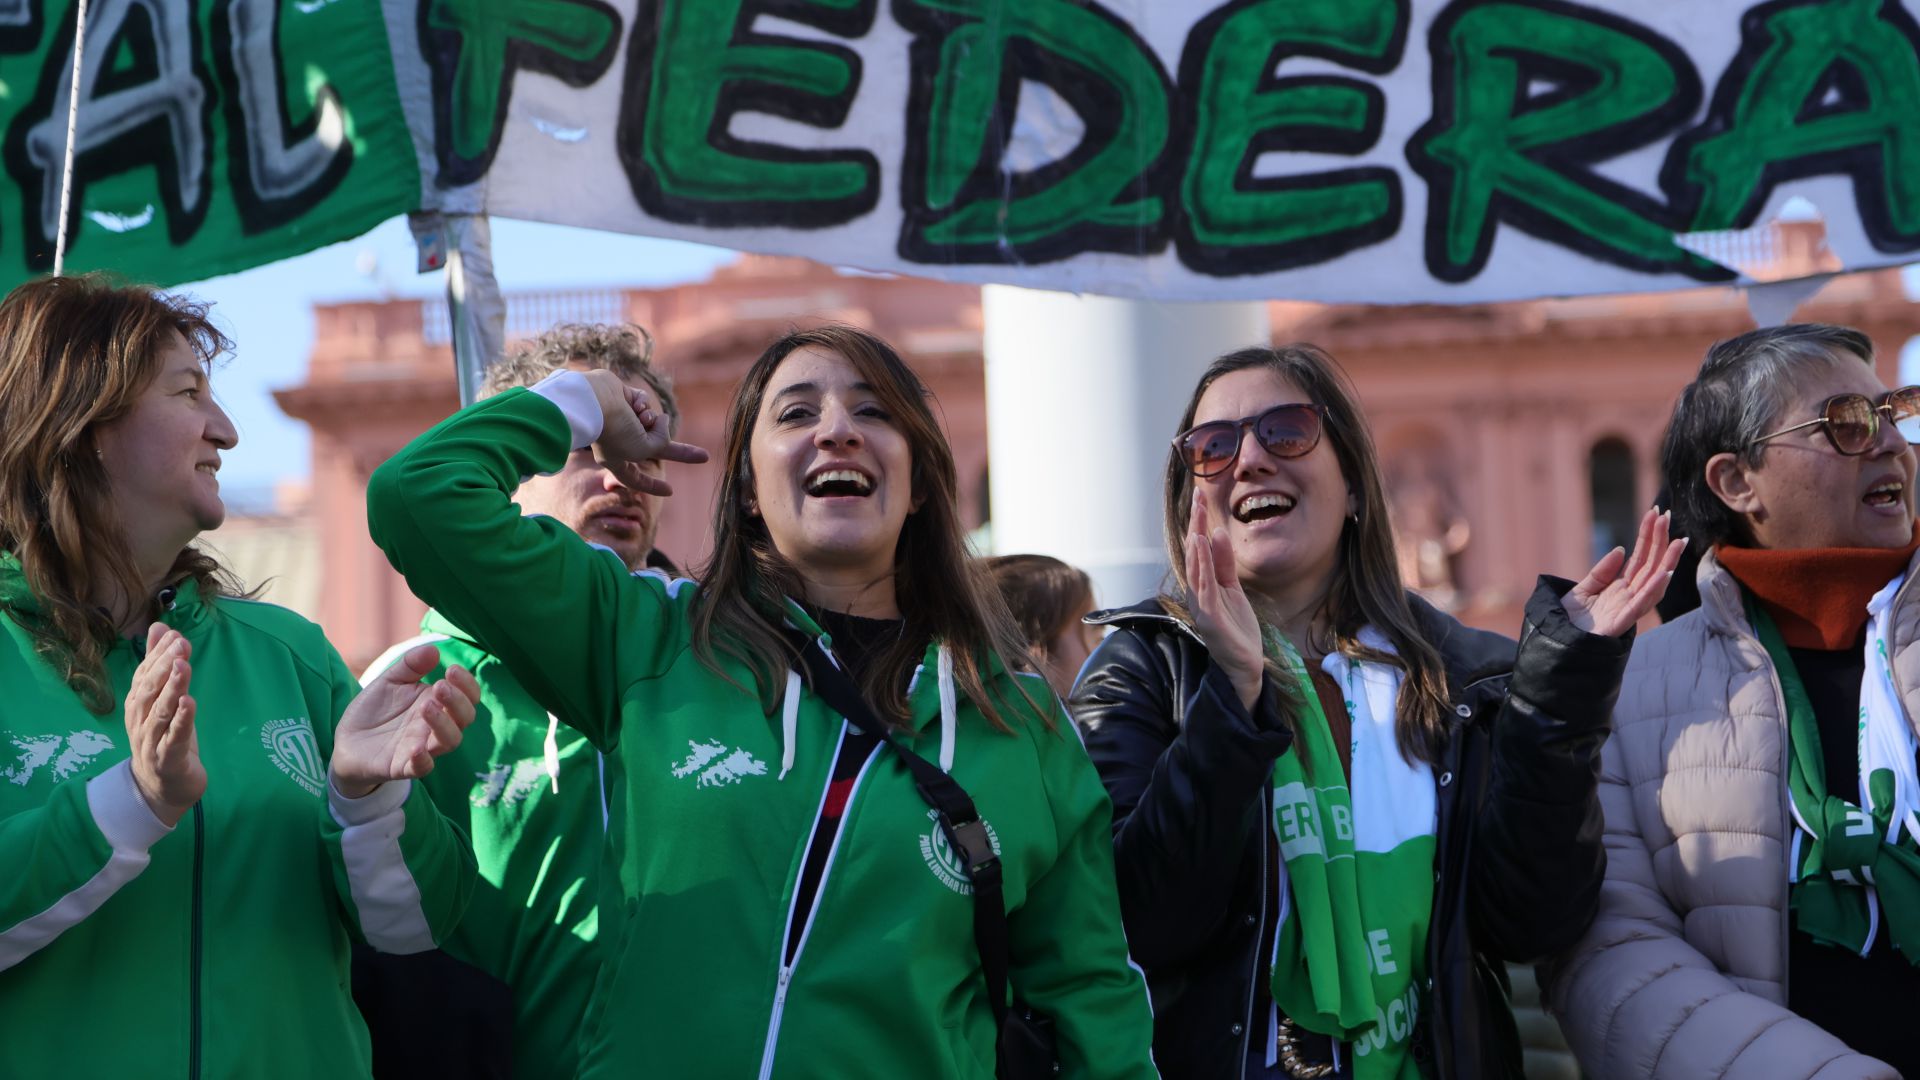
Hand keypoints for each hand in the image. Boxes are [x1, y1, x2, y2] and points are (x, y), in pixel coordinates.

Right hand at [124, 624, 204, 826]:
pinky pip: (174, 738)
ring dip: (172, 688)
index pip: (145, 675)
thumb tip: (160, 627)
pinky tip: (190, 703)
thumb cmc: (164, 738)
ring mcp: (151, 741)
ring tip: (183, 666)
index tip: (173, 634)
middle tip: (180, 644)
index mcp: (139, 705)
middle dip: (164, 666)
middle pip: (150, 690)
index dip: (157, 655)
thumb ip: (159, 665)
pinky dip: (182, 720)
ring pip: (161, 712)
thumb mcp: (164, 699)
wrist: (161, 789)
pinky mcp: (168, 759)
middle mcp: (140, 720)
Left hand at [330, 645, 480, 798]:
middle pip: (464, 718)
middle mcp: (435, 726)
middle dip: (458, 701)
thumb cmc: (375, 710)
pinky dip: (423, 761)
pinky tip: (417, 748)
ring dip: (444, 725)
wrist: (346, 740)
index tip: (452, 669)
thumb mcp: (389, 681)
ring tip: (426, 707)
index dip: (467, 684)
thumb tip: (434, 649)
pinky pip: (422, 768)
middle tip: (440, 686)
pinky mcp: (402, 766)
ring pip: (449, 741)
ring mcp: (422, 747)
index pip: (468, 696)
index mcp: (437, 703)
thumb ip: (410, 665)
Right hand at [581, 369, 707, 495]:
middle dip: (682, 452)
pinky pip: (643, 403)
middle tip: (704, 457)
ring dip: (650, 420)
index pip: (638, 479)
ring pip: (652, 422)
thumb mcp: (643, 448)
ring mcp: (621, 420)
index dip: (653, 486)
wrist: (594, 400)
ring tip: (638, 416)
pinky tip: (632, 403)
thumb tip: (663, 420)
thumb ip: (661, 442)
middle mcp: (619, 442)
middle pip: (657, 448)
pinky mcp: (622, 399)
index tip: (669, 491)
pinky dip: (642, 404)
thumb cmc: (615, 430)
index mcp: (618, 460)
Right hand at [1186, 490, 1265, 710]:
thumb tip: (1218, 533)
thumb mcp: (1233, 589)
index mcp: (1203, 585)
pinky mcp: (1209, 618)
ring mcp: (1201, 606)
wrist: (1245, 665)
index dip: (1199, 523)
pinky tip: (1204, 549)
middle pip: (1194, 554)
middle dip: (1196, 526)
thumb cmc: (1237, 629)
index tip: (1200, 498)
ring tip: (1199, 520)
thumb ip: (1225, 563)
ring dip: (1197, 543)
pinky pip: (1204, 587)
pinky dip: (1203, 567)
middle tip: (1197, 499)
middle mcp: (1197, 592)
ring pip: (1196, 568)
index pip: (1199, 549)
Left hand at [1563, 507, 1686, 636]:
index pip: (1640, 558)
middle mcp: (1628, 597)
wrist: (1555, 643)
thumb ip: (1601, 572)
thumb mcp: (1582, 590)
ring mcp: (1626, 610)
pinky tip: (1665, 573)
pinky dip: (1654, 589)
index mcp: (1620, 588)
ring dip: (1668, 562)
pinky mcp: (1620, 623)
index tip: (1656, 513)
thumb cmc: (1569, 621)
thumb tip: (1621, 550)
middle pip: (1650, 565)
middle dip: (1660, 541)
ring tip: (1678, 542)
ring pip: (1654, 583)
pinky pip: (1640, 605)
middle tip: (1668, 516)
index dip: (1648, 536)